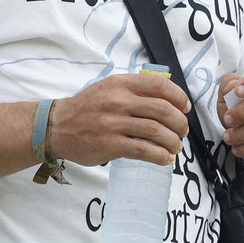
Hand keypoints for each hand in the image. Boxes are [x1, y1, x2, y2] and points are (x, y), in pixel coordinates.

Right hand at [48, 71, 192, 166]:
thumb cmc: (87, 108)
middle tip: (182, 132)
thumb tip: (166, 100)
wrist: (58, 126)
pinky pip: (143, 150)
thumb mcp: (108, 88)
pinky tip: (165, 158)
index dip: (178, 97)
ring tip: (176, 147)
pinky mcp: (110, 144)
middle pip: (162, 110)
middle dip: (179, 123)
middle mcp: (118, 101)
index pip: (159, 86)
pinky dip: (159, 155)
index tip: (185, 108)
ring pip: (156, 131)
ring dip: (173, 141)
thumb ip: (133, 90)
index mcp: (121, 84)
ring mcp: (114, 123)